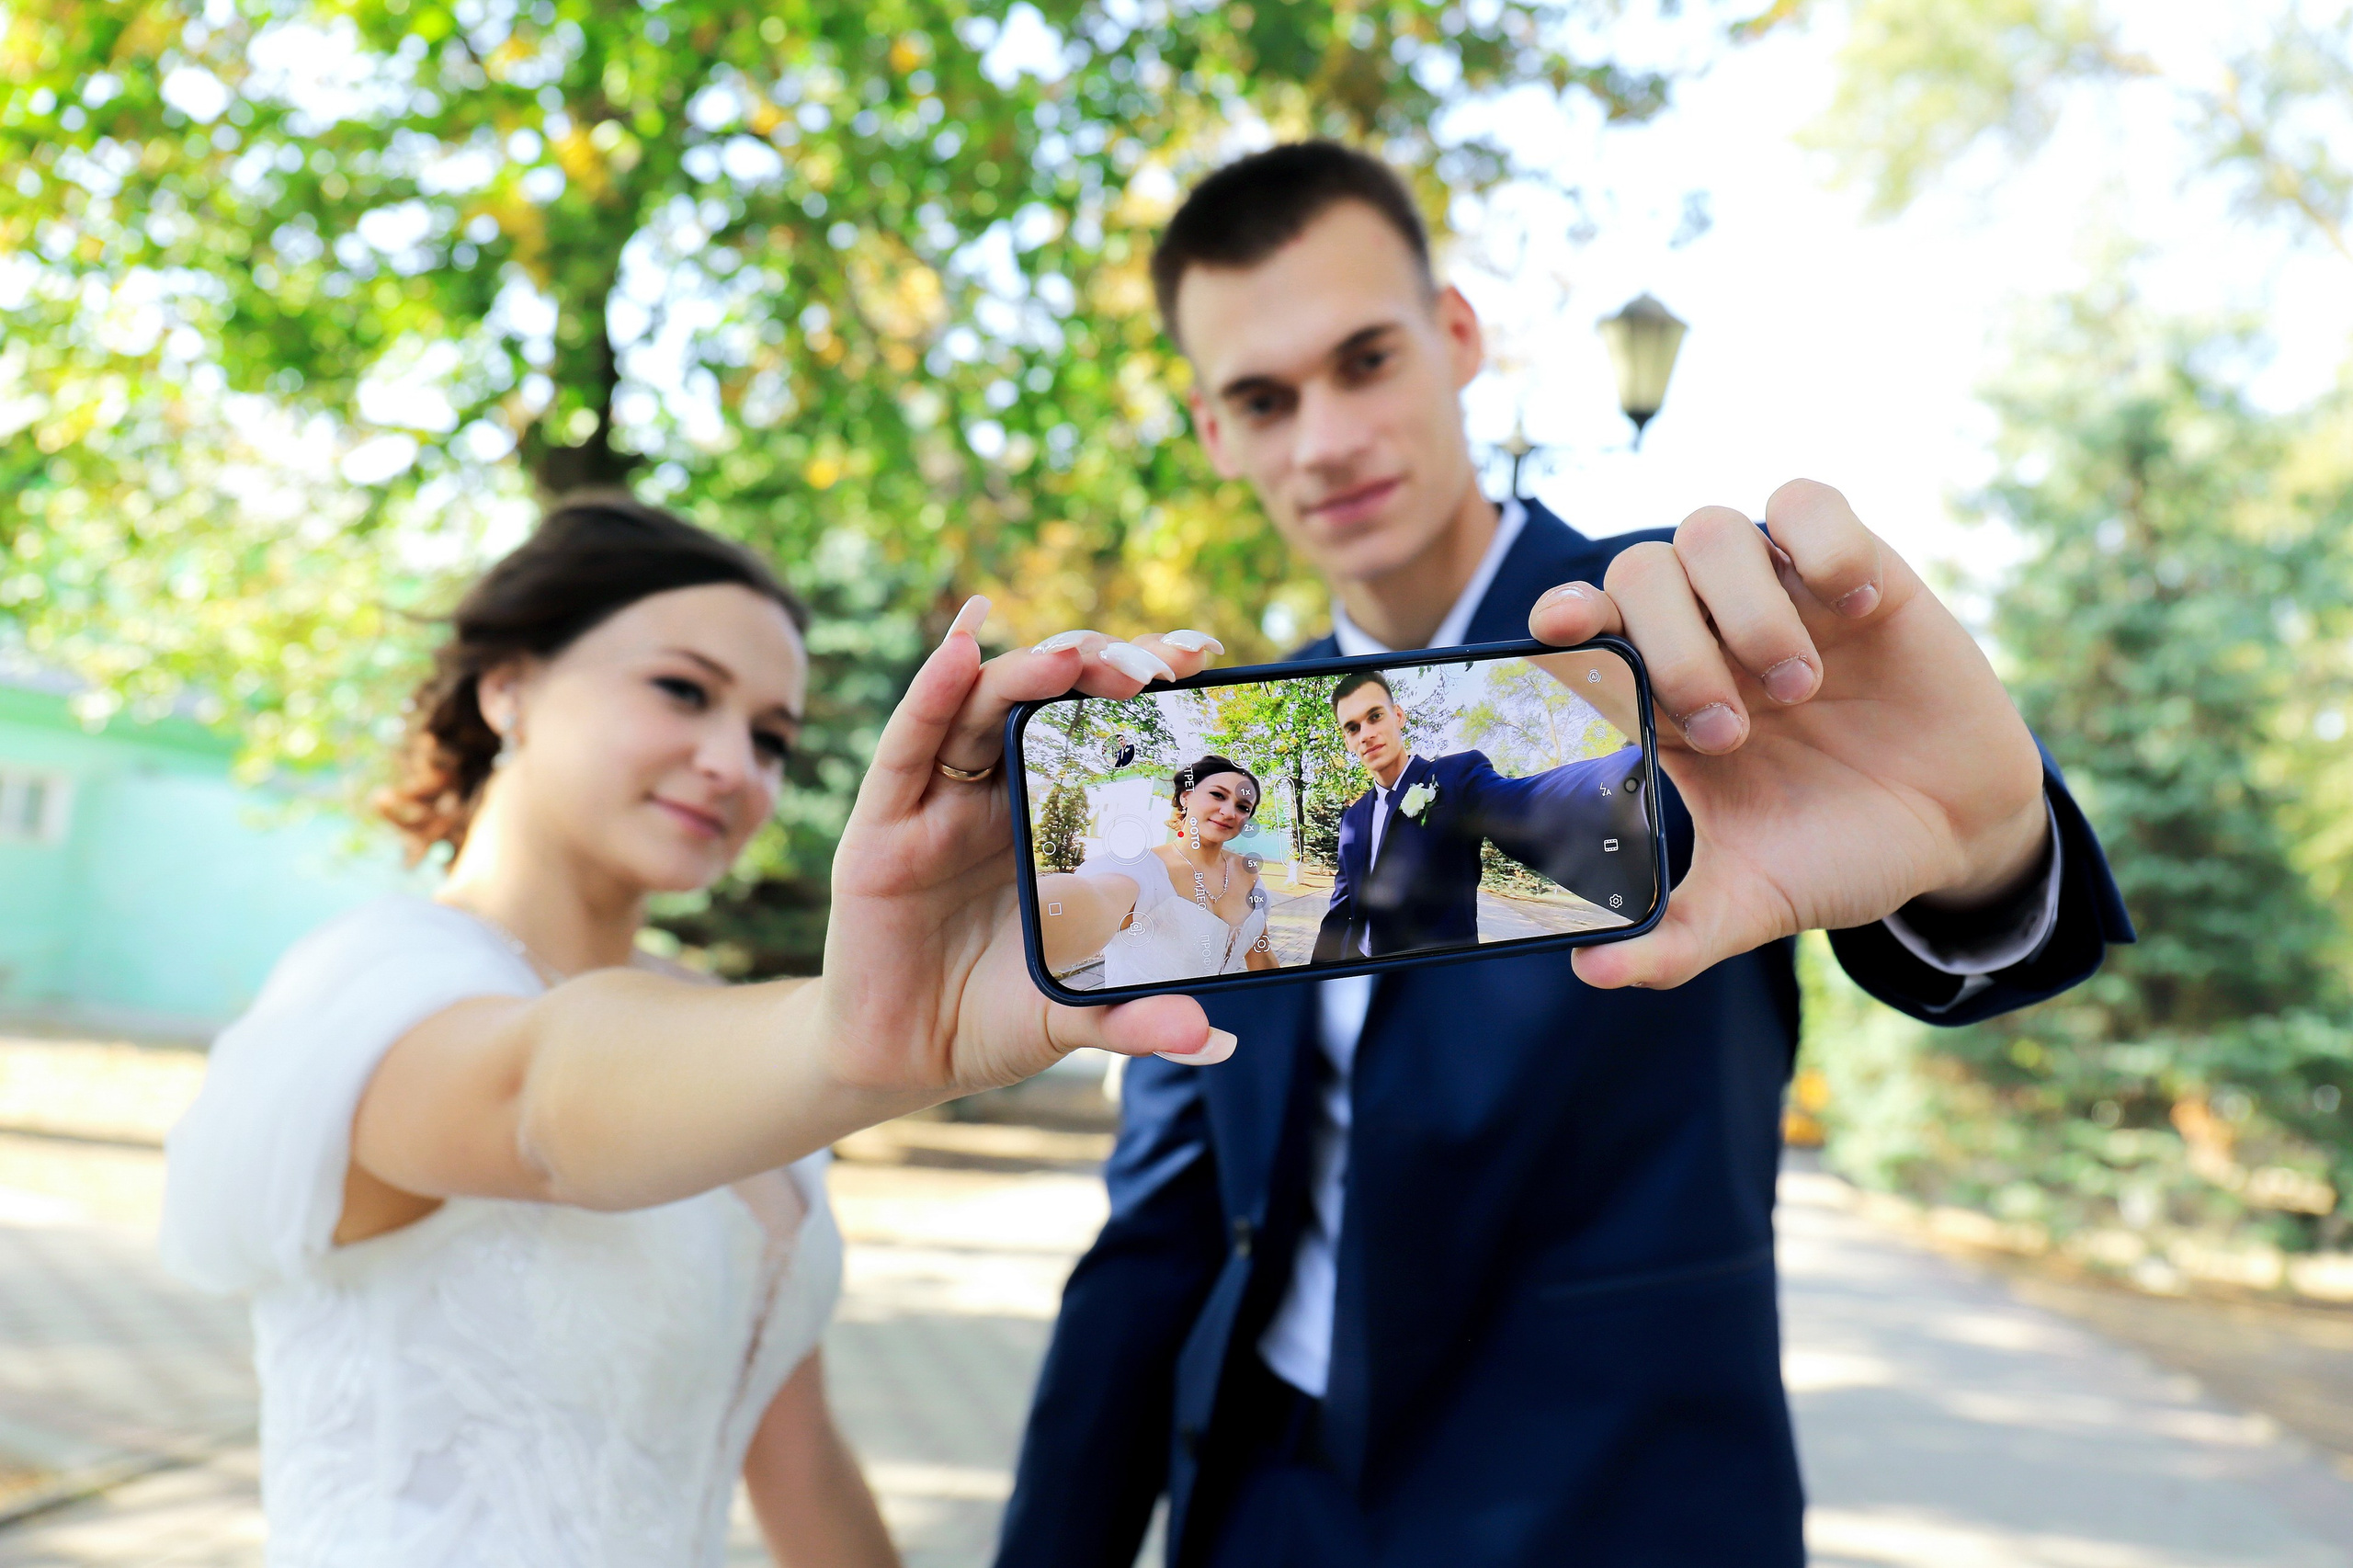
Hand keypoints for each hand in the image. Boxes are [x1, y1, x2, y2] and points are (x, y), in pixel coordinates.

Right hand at [816, 603, 1234, 1105]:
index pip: (1098, 727)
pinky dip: (933, 692)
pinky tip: (961, 650)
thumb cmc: (994, 1017)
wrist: (906, 1062)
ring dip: (1027, 670)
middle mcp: (995, 795)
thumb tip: (1215, 1039)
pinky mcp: (881, 826)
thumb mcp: (1076, 1016)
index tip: (1203, 657)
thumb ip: (1135, 1019)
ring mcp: (937, 804)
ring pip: (982, 708)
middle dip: (1099, 667)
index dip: (1142, 686)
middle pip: (1045, 700)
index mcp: (1049, 819)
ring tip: (1073, 656)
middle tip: (1157, 666)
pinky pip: (908, 746)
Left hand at [1529, 480, 2049, 989]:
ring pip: (1711, 530)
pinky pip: (1809, 499)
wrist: (1956, 832)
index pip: (1585, 627)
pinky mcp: (1858, 567)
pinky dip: (1818, 541)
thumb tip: (1592, 972)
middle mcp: (1707, 630)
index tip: (1558, 637)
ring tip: (1796, 688)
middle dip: (1671, 647)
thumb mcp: (1755, 902)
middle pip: (1638, 572)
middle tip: (1727, 731)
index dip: (1563, 617)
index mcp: (1660, 696)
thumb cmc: (1839, 850)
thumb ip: (1676, 938)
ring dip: (1743, 609)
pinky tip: (1851, 609)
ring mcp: (1779, 592)